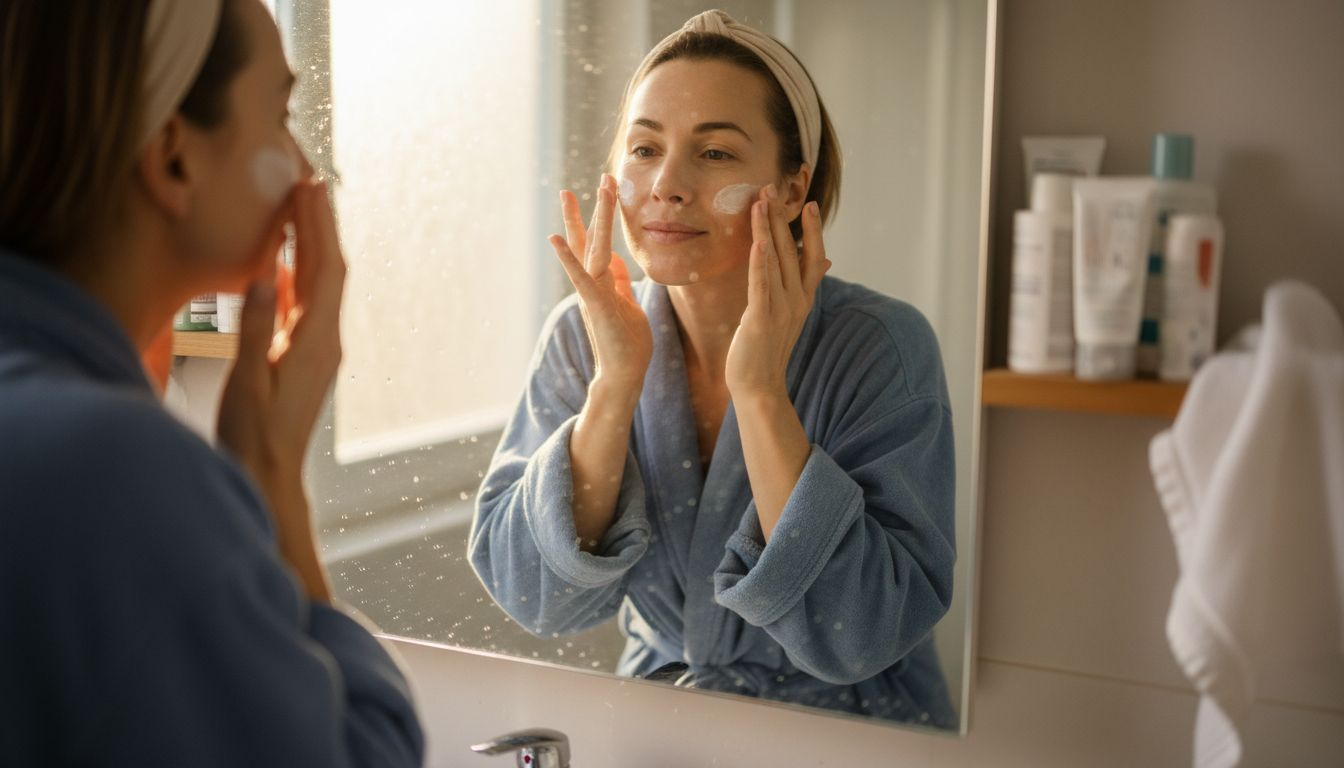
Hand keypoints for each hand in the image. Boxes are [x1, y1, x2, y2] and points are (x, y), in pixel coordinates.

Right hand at [217, 179, 344, 601]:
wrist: (268, 475)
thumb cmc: (255, 434)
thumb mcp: (248, 381)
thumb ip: (255, 329)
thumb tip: (263, 277)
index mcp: (316, 340)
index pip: (324, 269)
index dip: (318, 225)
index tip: (310, 187)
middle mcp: (325, 339)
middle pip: (326, 268)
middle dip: (319, 223)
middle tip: (308, 180)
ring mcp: (316, 347)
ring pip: (316, 283)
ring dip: (309, 243)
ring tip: (298, 206)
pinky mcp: (303, 355)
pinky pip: (302, 303)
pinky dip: (294, 272)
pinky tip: (280, 260)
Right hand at [549, 174, 652, 391]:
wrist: (624, 375)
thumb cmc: (628, 344)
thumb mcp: (628, 304)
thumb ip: (619, 282)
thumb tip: (617, 261)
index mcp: (602, 282)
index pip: (599, 243)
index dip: (601, 217)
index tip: (606, 189)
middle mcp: (592, 284)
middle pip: (589, 239)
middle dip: (593, 208)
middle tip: (600, 177)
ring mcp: (591, 293)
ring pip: (588, 250)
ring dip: (583, 221)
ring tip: (573, 193)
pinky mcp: (595, 305)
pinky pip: (580, 278)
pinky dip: (568, 259)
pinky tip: (554, 239)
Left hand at [725, 185, 829, 399]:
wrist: (759, 386)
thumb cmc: (769, 349)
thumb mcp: (790, 313)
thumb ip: (807, 283)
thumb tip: (827, 259)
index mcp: (803, 297)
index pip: (813, 256)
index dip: (812, 230)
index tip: (809, 204)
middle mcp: (797, 300)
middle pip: (791, 251)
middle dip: (782, 218)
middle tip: (772, 188)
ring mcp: (781, 309)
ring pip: (775, 261)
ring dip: (768, 230)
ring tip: (761, 202)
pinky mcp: (761, 320)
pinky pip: (761, 285)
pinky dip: (760, 262)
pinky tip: (758, 241)